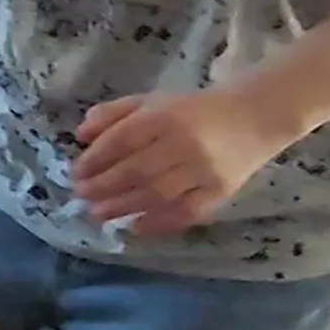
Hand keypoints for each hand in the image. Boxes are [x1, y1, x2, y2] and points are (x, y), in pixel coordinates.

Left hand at [71, 88, 300, 235]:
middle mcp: (183, 143)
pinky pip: (186, 212)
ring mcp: (204, 170)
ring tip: (98, 214)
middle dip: (103, 187)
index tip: (76, 173)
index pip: (122, 140)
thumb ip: (114, 114)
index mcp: (165, 116)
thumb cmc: (192, 110)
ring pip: (157, 195)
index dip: (96, 159)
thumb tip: (80, 135)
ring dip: (123, 207)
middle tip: (81, 196)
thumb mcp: (151, 101)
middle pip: (136, 171)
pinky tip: (135, 227)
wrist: (253, 117)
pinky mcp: (220, 192)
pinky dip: (159, 222)